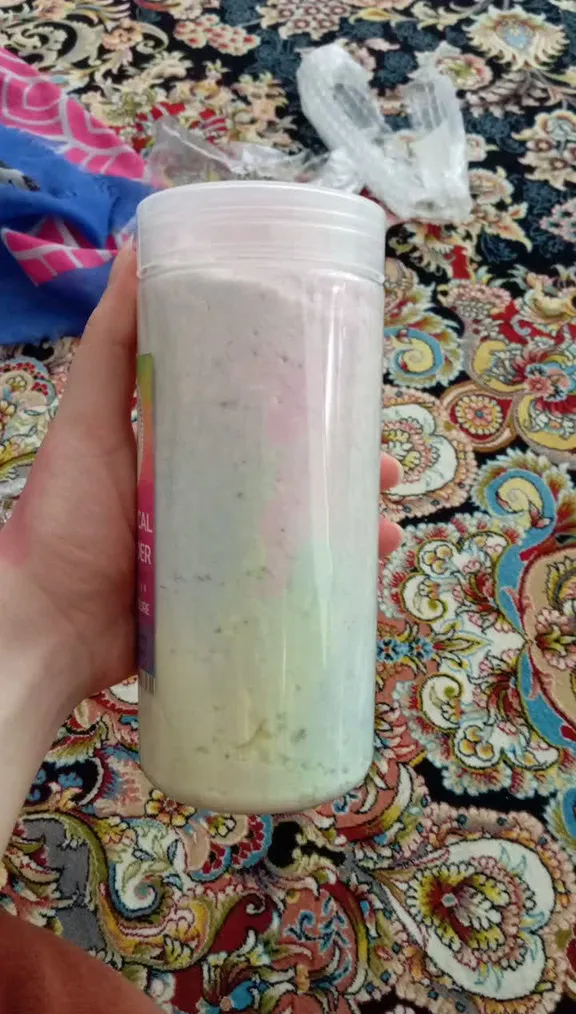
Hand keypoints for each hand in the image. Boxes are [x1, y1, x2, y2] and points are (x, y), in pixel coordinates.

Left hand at [0, 248, 401, 711]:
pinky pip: (293, 588)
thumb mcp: (90, 420)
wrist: (47, 625)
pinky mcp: (232, 601)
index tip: (350, 386)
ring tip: (387, 518)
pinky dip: (334, 578)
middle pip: (294, 475)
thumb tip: (135, 248)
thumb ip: (112, 344)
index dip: (309, 403)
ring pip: (305, 531)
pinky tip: (368, 570)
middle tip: (383, 463)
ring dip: (352, 522)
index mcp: (188, 451)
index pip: (260, 418)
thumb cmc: (66, 517)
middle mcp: (214, 499)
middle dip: (344, 467)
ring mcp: (226, 553)